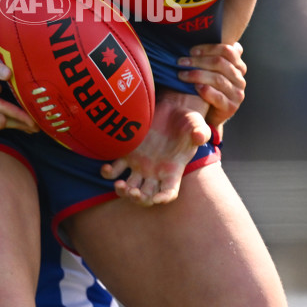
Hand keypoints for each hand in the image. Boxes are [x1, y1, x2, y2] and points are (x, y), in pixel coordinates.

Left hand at [101, 91, 211, 205]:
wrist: (171, 107)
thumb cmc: (187, 119)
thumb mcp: (197, 124)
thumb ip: (200, 131)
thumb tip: (200, 137)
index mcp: (172, 170)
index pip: (169, 193)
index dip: (163, 199)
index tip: (157, 199)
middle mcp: (155, 172)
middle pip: (146, 196)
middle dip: (139, 199)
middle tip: (133, 192)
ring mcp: (139, 165)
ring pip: (129, 188)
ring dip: (122, 191)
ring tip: (120, 184)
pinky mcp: (127, 154)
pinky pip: (114, 169)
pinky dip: (108, 173)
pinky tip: (106, 167)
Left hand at [177, 42, 245, 127]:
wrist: (208, 114)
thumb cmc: (207, 87)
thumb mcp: (210, 70)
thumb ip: (211, 54)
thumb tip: (207, 29)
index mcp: (237, 66)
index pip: (227, 50)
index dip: (208, 48)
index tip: (191, 50)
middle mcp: (240, 79)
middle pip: (220, 63)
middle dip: (198, 61)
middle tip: (181, 62)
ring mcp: (237, 93)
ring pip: (218, 79)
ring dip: (197, 75)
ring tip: (181, 75)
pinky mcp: (230, 107)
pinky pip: (218, 97)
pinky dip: (206, 90)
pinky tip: (195, 87)